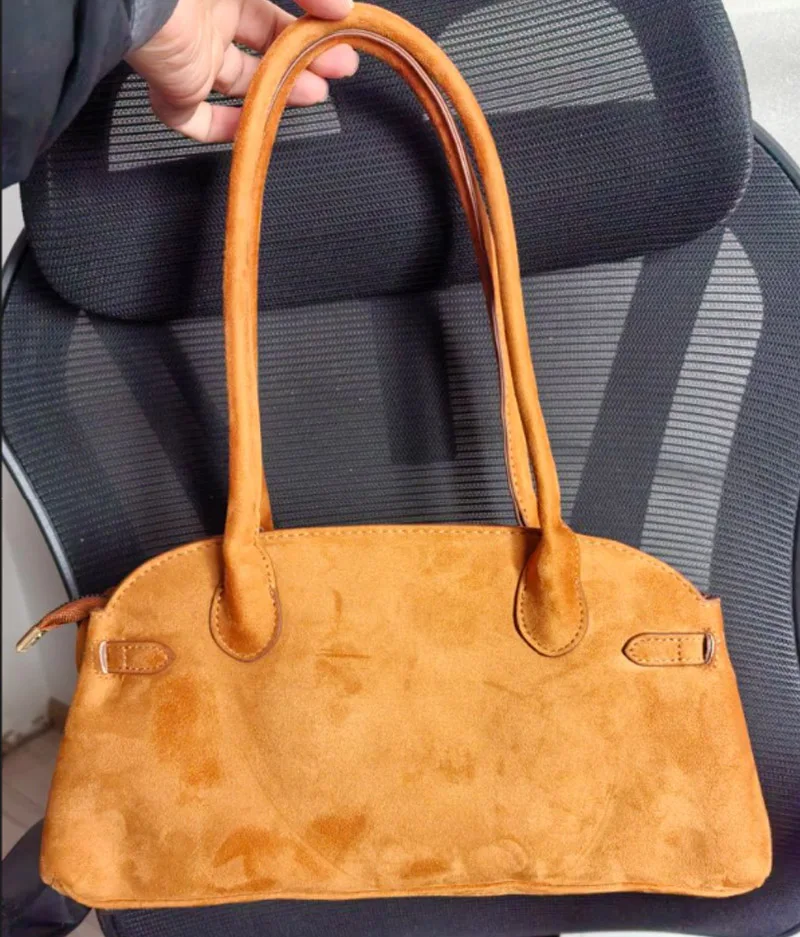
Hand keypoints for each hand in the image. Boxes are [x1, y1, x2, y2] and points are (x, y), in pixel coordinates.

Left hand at [126, 0, 357, 142]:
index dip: (310, 22)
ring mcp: (190, 53)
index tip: (342, 29)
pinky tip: (255, 130)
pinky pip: (196, 120)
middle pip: (264, 46)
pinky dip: (225, 131)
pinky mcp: (173, 87)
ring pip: (240, 83)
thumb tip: (342, 9)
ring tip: (315, 95)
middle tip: (339, 67)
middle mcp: (206, 15)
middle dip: (306, 58)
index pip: (270, 11)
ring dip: (280, 91)